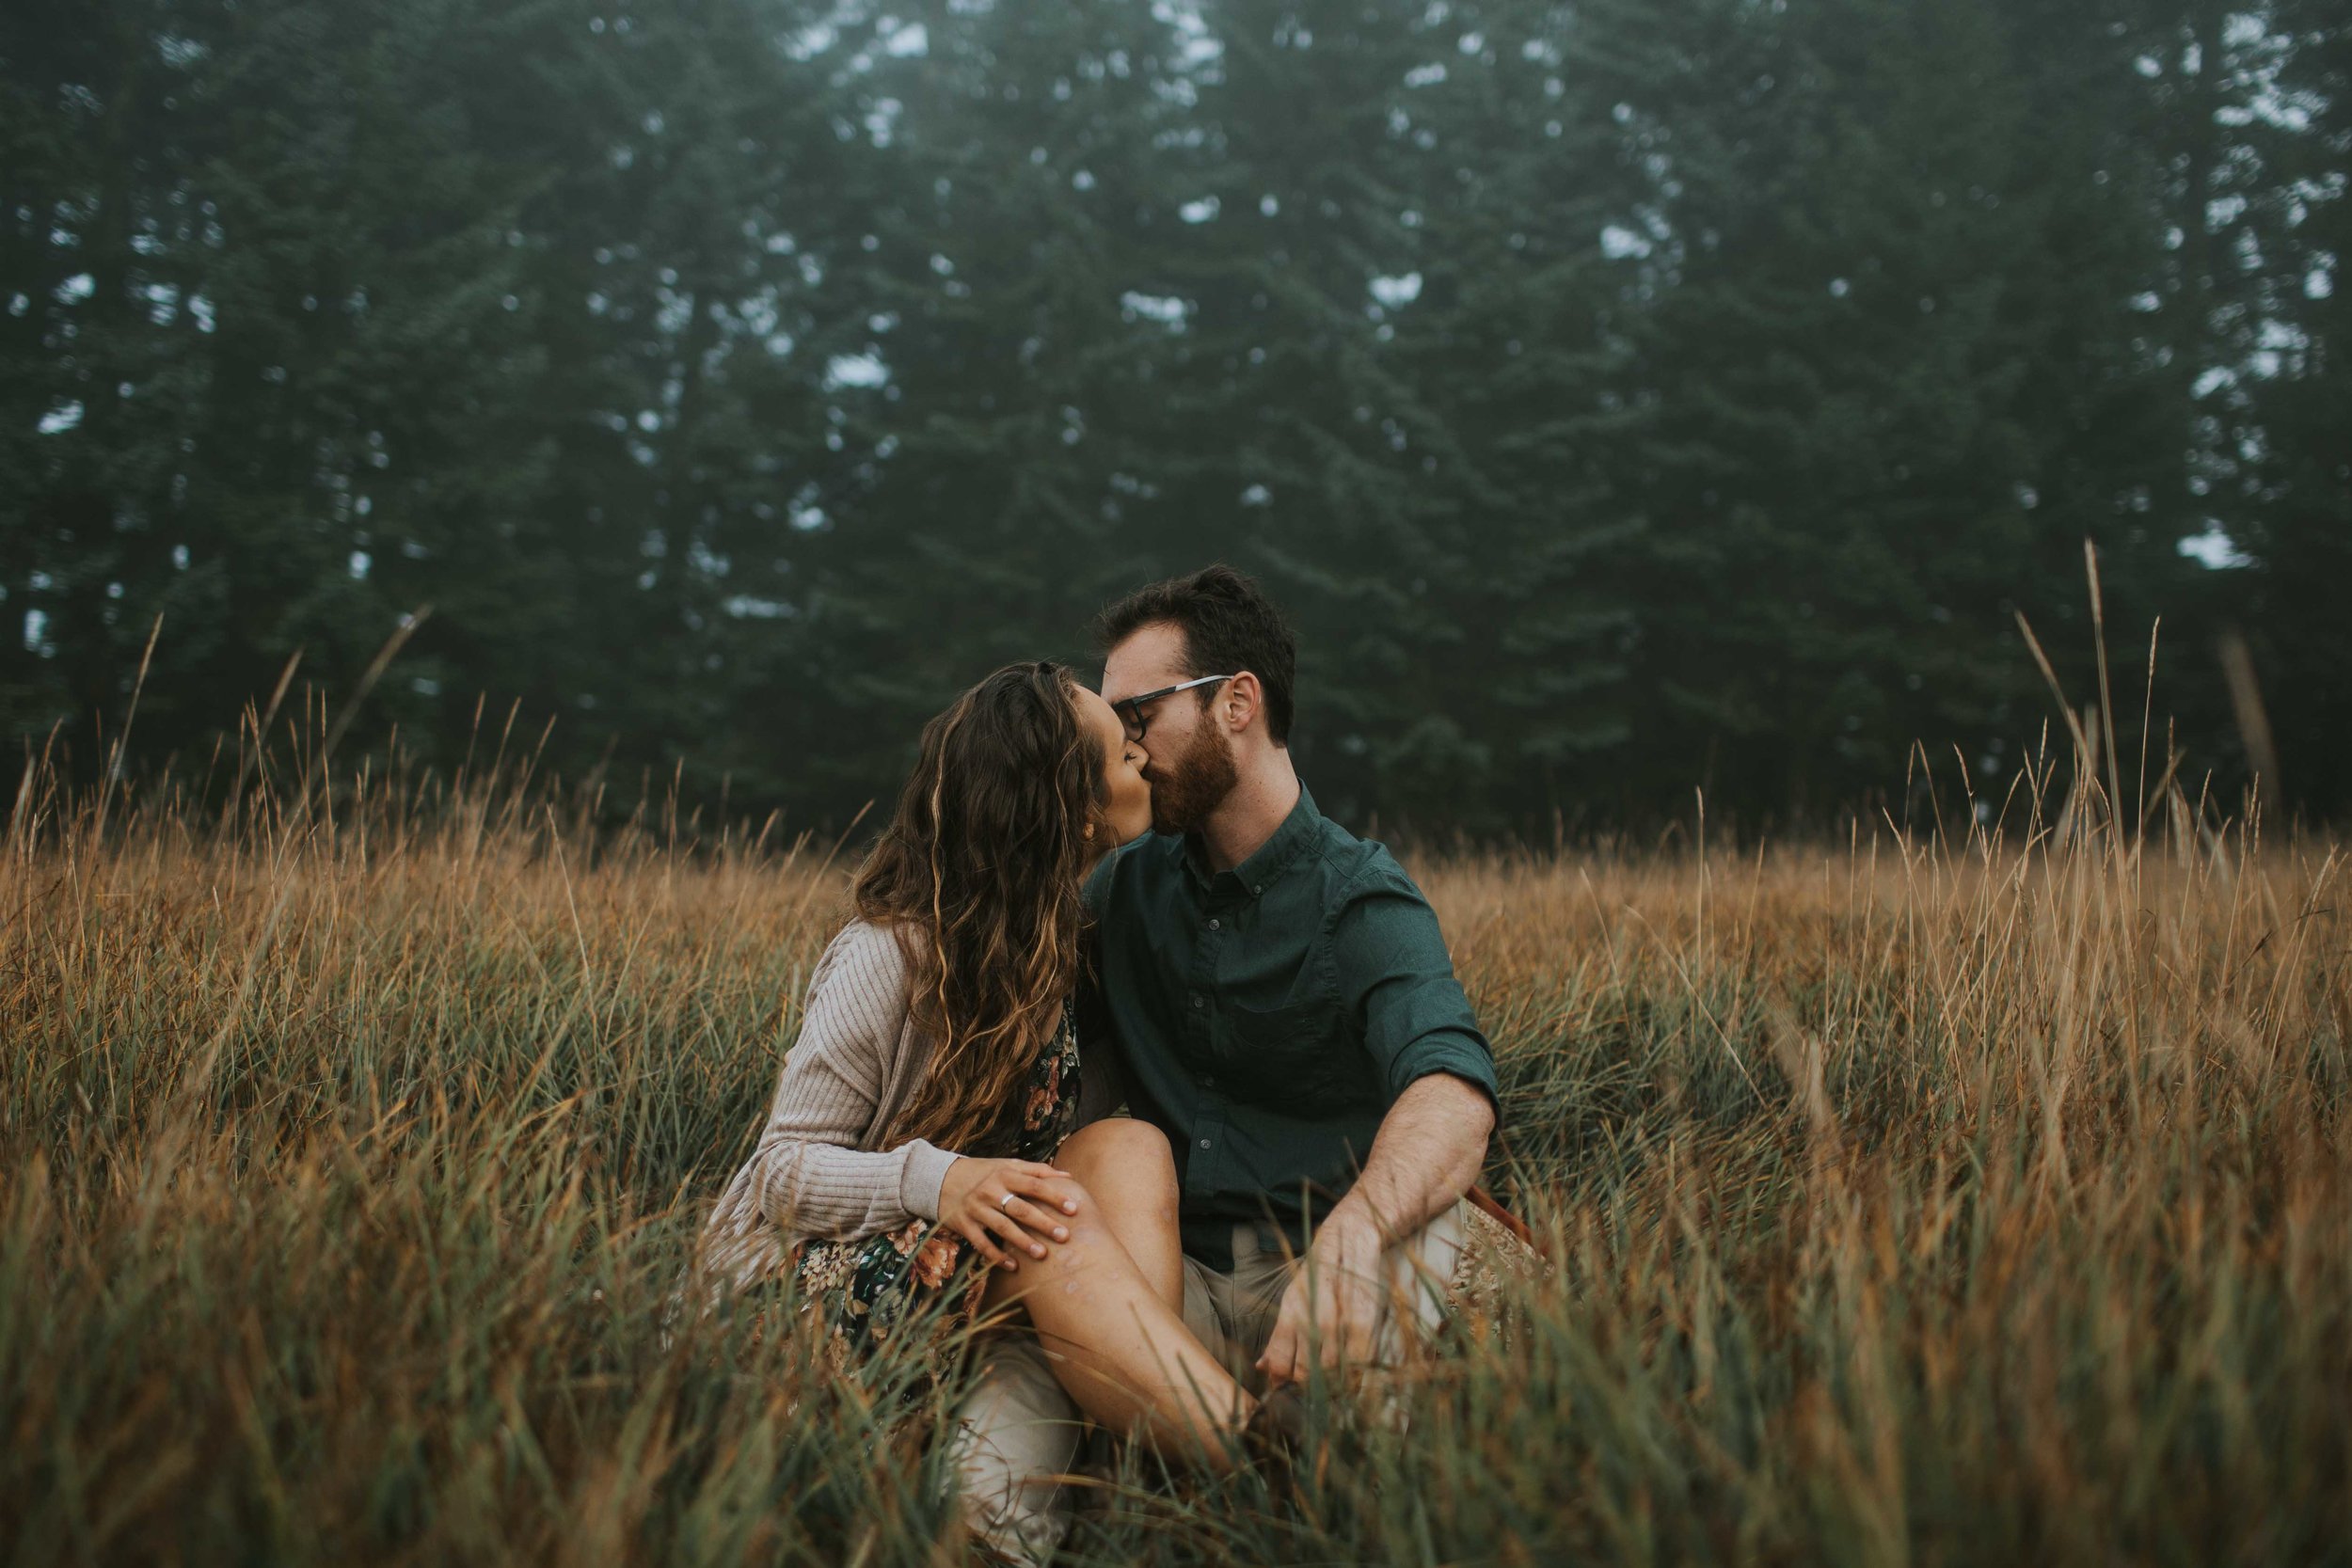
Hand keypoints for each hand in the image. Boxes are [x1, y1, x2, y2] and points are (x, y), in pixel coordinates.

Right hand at [937, 1156, 1081, 1270]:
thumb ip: (1037, 1170)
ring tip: (1042, 1255)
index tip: (1074, 1209)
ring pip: (1002, 1227)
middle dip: (1043, 1223)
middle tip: (1065, 1236)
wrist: (940, 1179)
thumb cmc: (983, 1173)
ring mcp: (976, 1209)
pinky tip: (1014, 1266)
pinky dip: (997, 1256)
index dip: (1055, 1196)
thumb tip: (1068, 1176)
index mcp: (1005, 1174)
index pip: (1035, 1185)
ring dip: (1023, 1242)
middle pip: (1021, 1208)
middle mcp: (991, 1191)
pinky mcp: (964, 1225)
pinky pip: (982, 1243)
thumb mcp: (1007, 1166)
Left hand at [1255, 1212, 1383, 1385]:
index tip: (1287, 1389)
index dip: (1281, 1383)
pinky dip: (1354, 1377)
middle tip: (1312, 1390)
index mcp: (1291, 1313)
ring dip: (1332, 1385)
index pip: (1279, 1364)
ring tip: (1334, 1383)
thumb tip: (1261, 1368)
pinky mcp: (1366, 1324)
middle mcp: (1313, 1319)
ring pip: (1331, 1374)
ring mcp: (1341, 1323)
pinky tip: (1352, 1373)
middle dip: (1306, 1388)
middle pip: (1305, 1374)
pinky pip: (1358, 1366)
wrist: (1351, 1239)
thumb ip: (1280, 1338)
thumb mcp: (1293, 1300)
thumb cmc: (1319, 1275)